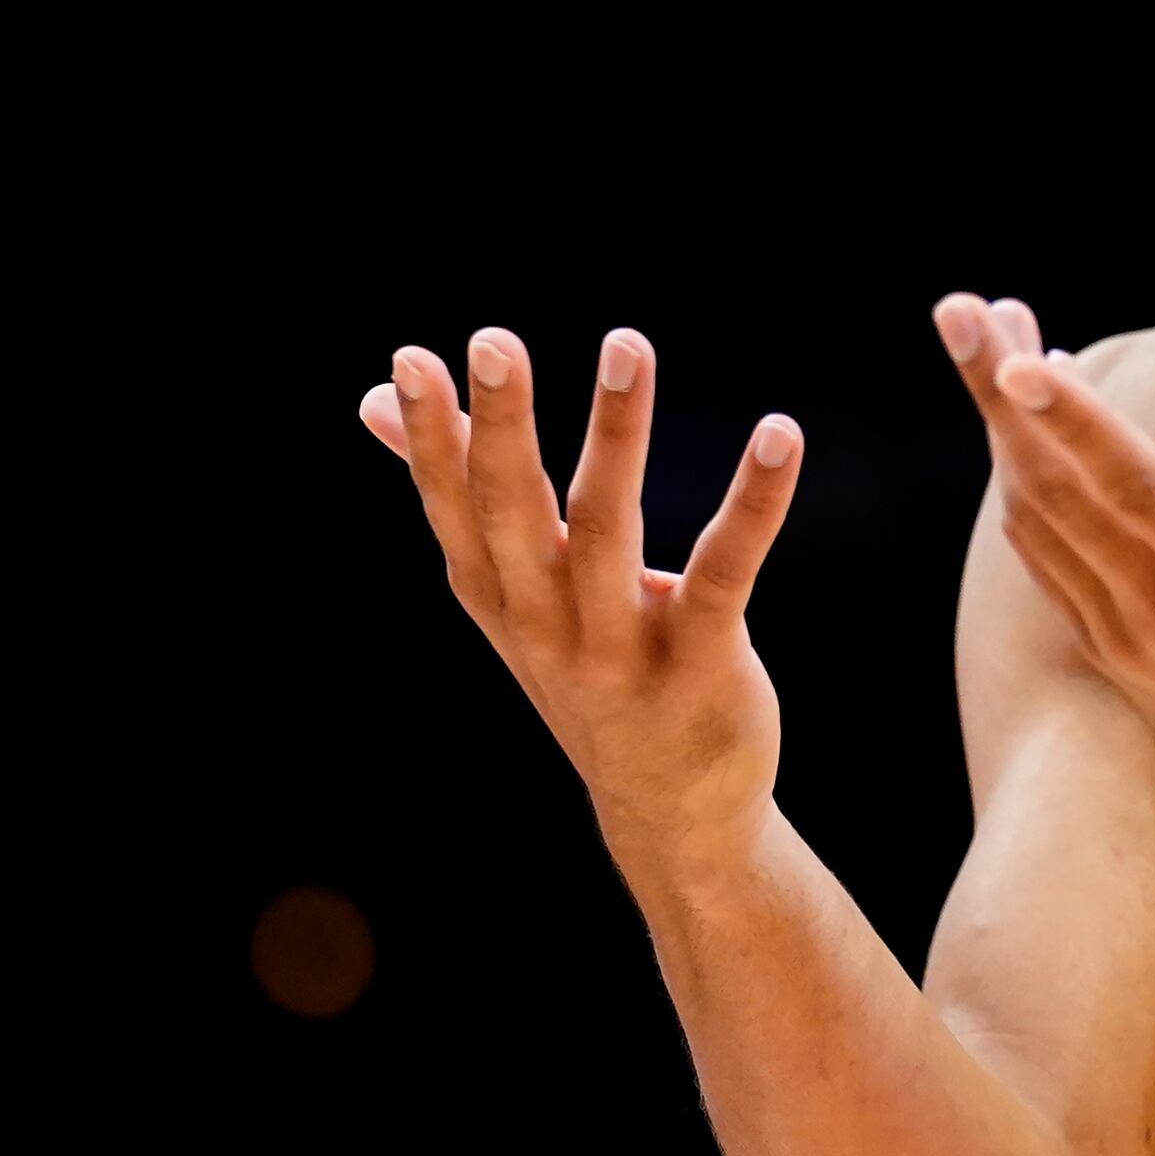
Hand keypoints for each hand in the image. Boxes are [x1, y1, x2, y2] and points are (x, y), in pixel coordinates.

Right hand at [359, 327, 801, 866]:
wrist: (670, 815)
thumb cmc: (585, 671)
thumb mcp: (513, 593)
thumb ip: (457, 490)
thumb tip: (374, 397)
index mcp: (499, 597)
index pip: (454, 507)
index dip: (431, 438)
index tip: (415, 358)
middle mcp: (545, 625)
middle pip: (514, 514)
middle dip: (503, 426)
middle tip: (493, 339)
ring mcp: (619, 651)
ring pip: (609, 530)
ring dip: (617, 434)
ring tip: (626, 345)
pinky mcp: (702, 665)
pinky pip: (723, 574)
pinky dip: (754, 502)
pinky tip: (780, 436)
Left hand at [933, 294, 1154, 915]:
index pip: (1137, 489)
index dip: (1073, 422)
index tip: (1015, 362)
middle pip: (1060, 491)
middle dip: (999, 395)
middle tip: (961, 311)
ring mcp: (1129, 644)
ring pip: (1038, 525)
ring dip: (1004, 433)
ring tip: (985, 338)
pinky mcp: (1115, 658)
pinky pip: (1046, 563)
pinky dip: (1025, 491)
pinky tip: (1024, 431)